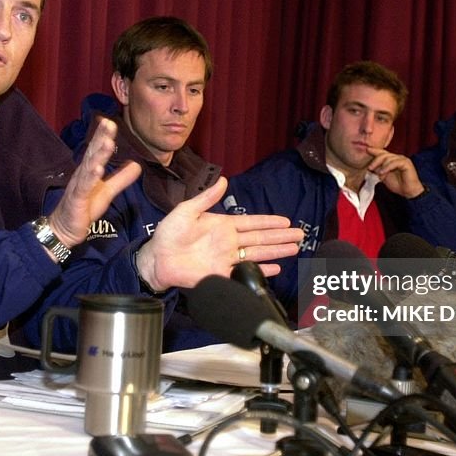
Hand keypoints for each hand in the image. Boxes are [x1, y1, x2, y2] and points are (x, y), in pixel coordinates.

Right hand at [47, 118, 141, 247]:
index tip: (110, 121)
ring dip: (99, 154)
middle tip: (109, 123)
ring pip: (89, 167)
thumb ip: (121, 178)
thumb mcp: (107, 191)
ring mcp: (79, 186)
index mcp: (89, 170)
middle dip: (100, 137)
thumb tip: (138, 165)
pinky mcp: (77, 200)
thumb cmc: (84, 207)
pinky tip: (97, 169)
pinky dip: (91, 178)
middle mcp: (82, 174)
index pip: (97, 150)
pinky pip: (84, 187)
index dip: (103, 135)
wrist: (64, 228)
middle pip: (92, 153)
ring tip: (108, 142)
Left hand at [134, 177, 303, 291]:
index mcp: (222, 225)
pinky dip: (261, 271)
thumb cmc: (169, 233)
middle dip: (280, 237)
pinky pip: (245, 273)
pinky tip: (275, 269)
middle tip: (299, 235)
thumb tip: (223, 180)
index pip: (252, 222)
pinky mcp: (222, 275)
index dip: (269, 221)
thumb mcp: (186, 210)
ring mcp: (227, 259)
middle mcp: (229, 242)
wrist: (156, 259)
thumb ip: (206, 198)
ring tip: (295, 248)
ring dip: (277, 251)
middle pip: (261, 238)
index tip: (286, 220)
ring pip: (258, 253)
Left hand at [367, 147, 424, 198]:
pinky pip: (395, 162)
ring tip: (379, 174)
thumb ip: (378, 170)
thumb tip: (369, 167)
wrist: (408, 192)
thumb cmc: (398, 184)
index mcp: (392, 160)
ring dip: (382, 167)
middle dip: (375, 161)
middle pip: (384, 154)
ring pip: (389, 158)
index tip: (367, 150)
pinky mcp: (406, 163)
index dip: (375, 151)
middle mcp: (397, 158)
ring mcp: (402, 159)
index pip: (382, 153)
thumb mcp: (384, 176)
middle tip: (370, 168)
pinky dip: (387, 167)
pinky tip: (383, 173)